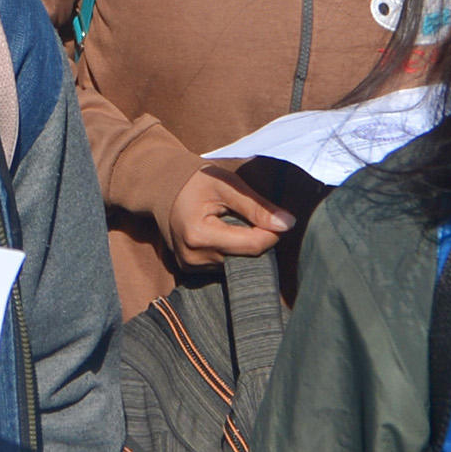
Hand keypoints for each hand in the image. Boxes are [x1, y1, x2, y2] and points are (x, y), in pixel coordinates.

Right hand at [164, 162, 292, 266]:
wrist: (162, 187)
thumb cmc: (197, 181)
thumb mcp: (227, 185)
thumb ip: (257, 206)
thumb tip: (288, 224)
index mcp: (199, 235)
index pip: (252, 245)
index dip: (271, 233)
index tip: (276, 218)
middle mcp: (193, 257)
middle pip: (246, 257)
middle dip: (257, 239)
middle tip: (253, 217)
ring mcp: (190, 266)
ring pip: (237, 264)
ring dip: (243, 246)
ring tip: (233, 222)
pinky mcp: (190, 270)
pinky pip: (223, 266)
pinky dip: (231, 251)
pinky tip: (224, 233)